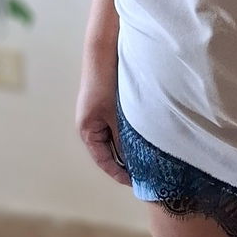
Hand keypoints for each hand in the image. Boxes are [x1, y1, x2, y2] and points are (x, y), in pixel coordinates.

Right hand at [75, 40, 132, 186]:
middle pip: (109, 151)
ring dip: (130, 147)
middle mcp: (92, 125)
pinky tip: (146, 137)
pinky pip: (119, 127)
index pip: (103, 160)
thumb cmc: (105, 83)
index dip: (118, 173)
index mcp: (87, 130)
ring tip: (148, 159)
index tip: (134, 182)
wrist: (103, 53)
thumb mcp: (117, 116)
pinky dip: (131, 134)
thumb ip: (125, 139)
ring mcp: (99, 116)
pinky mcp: (108, 107)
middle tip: (146, 173)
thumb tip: (135, 161)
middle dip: (126, 162)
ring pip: (116, 139)